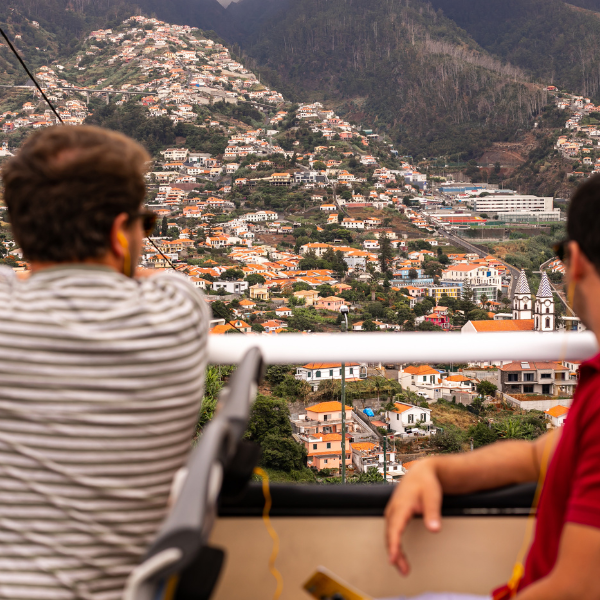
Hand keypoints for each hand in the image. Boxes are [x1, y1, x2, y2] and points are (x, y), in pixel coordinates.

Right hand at [385, 458, 442, 574]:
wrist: (421, 472)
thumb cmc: (426, 482)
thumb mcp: (433, 496)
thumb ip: (433, 513)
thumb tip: (434, 529)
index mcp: (401, 505)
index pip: (394, 528)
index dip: (393, 545)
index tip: (393, 559)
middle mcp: (394, 508)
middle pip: (390, 534)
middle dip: (394, 553)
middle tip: (403, 570)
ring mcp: (393, 511)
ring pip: (389, 533)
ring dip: (394, 550)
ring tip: (402, 567)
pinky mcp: (395, 513)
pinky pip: (391, 531)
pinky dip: (394, 543)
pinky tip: (399, 553)